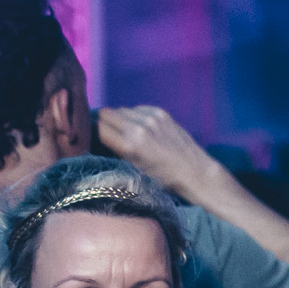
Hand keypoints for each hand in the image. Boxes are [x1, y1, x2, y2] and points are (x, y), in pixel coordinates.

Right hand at [94, 105, 222, 202]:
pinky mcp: (160, 112)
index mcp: (129, 145)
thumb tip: (98, 138)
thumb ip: (116, 151)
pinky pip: (137, 108)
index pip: (98, 127)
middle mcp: (138, 127)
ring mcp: (150, 118)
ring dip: (120, 118)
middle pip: (106, 113)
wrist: (194, 172)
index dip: (94, 132)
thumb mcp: (134, 170)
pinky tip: (143, 128)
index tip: (95, 137)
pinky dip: (136, 116)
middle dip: (104, 122)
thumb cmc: (163, 179)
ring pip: (121, 109)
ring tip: (128, 131)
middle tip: (109, 132)